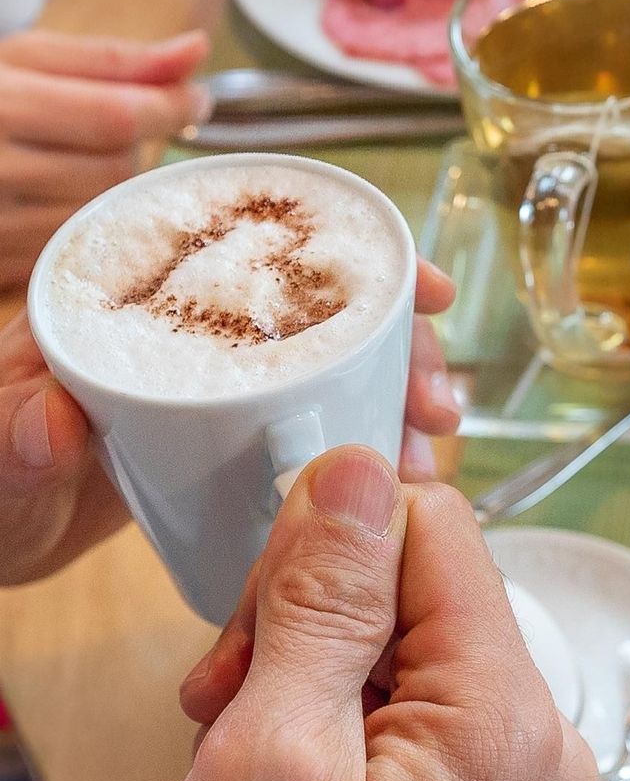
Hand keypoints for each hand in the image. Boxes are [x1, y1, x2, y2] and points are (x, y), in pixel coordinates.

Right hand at [0, 30, 212, 287]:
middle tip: (102, 130)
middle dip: (130, 147)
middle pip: (118, 168)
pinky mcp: (6, 264)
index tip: (198, 99)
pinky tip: (60, 198)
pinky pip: (82, 247)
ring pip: (107, 210)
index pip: (115, 116)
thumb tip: (196, 49)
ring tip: (72, 162)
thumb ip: (114, 60)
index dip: (169, 107)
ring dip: (112, 187)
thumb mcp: (27, 62)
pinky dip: (89, 221)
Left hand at [0, 260, 459, 585]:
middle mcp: (193, 321)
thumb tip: (53, 415)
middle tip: (436, 402)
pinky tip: (401, 467)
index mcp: (136, 294)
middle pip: (319, 305)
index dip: (352, 254)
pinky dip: (368, 436)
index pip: (255, 243)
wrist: (3, 536)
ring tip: (428, 445)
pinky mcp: (243, 425)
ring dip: (395, 392)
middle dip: (398, 343)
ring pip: (334, 359)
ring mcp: (225, 374)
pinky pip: (321, 415)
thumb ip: (10, 436)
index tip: (424, 291)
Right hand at [166, 446, 594, 780]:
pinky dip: (329, 709)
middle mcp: (534, 738)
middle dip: (311, 618)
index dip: (338, 542)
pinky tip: (280, 759)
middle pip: (420, 583)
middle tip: (234, 688)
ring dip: (307, 666)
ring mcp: (508, 767)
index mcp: (506, 718)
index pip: (439, 529)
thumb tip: (359, 472)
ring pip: (402, 635)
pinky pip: (405, 694)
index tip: (266, 595)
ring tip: (245, 740)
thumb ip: (322, 602)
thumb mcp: (273, 756)